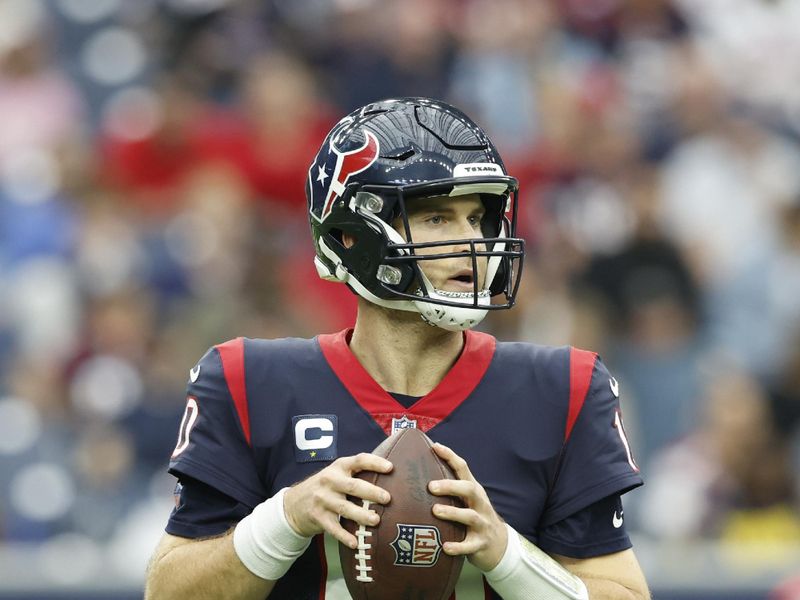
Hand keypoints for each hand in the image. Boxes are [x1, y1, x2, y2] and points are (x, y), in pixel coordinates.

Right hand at [283, 453, 391, 548]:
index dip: (375, 463)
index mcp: (339, 467)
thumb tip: (389, 477)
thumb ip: (356, 474)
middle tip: (387, 498)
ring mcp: (323, 499)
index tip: (390, 468)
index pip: (359, 460)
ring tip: (376, 520)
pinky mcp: (318, 517)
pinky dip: (344, 536)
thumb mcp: (336, 474)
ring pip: (345, 508)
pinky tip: (355, 543)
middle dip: (371, 492)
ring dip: (361, 515)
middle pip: (353, 486)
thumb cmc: (326, 487)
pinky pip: (333, 528)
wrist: (293, 503)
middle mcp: (330, 481)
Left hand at [428, 443, 507, 571]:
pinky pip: (469, 546)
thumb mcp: (467, 499)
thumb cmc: (474, 516)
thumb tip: (420, 471)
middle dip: (451, 486)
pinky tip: (445, 546)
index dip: (450, 456)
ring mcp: (482, 524)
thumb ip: (451, 487)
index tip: (434, 447)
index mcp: (473, 490)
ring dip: (453, 512)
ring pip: (470, 516)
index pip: (463, 468)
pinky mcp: (480, 543)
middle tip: (431, 486)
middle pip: (469, 490)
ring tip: (435, 511)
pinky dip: (458, 546)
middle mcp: (480, 504)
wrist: (499, 545)